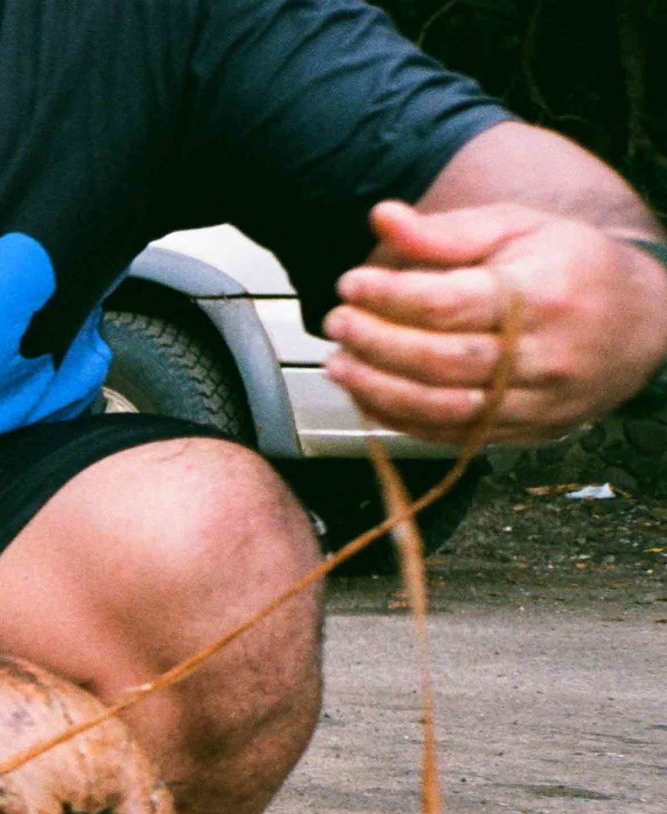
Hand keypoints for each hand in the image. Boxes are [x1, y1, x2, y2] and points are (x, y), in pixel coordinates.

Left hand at [324, 200, 666, 443]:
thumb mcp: (519, 229)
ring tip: (338, 364)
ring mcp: (539, 401)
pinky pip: (453, 437)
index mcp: (542, 292)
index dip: (389, 297)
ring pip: (444, 409)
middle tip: (337, 322)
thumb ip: (446, 231)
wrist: (645, 320)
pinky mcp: (529, 432)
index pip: (449, 304)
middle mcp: (545, 354)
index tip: (351, 283)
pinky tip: (369, 394)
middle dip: (376, 344)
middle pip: (440, 360)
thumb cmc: (570, 265)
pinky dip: (402, 420)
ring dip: (378, 390)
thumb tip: (381, 216)